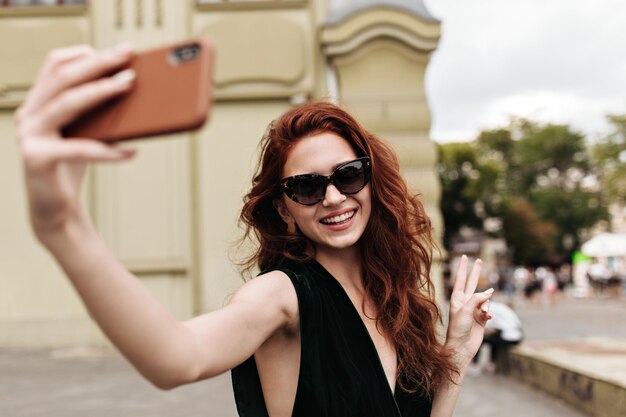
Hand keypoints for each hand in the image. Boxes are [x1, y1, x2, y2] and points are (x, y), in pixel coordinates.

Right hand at [16, 44, 136, 237]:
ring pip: (67, 103)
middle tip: (128, 57)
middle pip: (62, 76)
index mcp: (38, 103)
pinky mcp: (37, 159)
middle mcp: (29, 115)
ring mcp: (30, 136)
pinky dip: (108, 150)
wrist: (56, 211)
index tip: (120, 51)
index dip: (87, 53)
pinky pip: (78, 149)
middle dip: (98, 63)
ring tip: (130, 85)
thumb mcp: (86, 133)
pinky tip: (132, 152)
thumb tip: (134, 88)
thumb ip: (97, 112)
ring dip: (102, 91)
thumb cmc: (72, 168)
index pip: (56, 64)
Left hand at [445, 255, 493, 369]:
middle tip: (479, 260)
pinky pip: (489, 310)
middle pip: (472, 283)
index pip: (460, 279)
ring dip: (486, 305)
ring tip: (483, 314)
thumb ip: (477, 298)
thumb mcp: (465, 310)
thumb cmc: (458, 328)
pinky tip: (488, 318)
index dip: (462, 267)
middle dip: (476, 272)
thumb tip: (490, 291)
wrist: (461, 347)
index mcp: (457, 298)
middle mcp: (465, 302)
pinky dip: (489, 313)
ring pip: (485, 299)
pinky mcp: (481, 318)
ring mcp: (474, 310)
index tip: (464, 257)